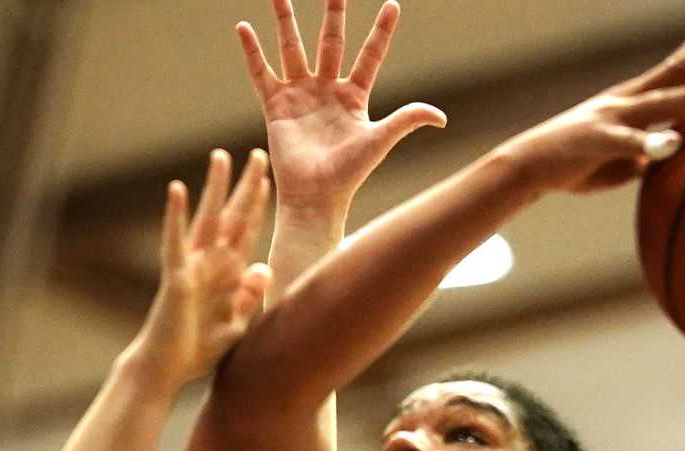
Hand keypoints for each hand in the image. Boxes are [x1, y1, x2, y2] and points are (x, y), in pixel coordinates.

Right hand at [131, 148, 274, 388]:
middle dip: (246, 187)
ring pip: (205, 219)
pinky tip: (178, 189)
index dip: (258, 207)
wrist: (167, 370)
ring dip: (214, 188)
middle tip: (259, 155)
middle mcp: (210, 263)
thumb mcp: (236, 324)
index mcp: (227, 274)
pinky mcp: (176, 276)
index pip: (246, 232)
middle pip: (232, 217)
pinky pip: (175, 241)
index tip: (269, 181)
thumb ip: (249, 297)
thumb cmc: (197, 350)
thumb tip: (265, 268)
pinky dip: (176, 216)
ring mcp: (192, 266)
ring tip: (221, 158)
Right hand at [238, 0, 443, 221]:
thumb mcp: (380, 140)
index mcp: (354, 97)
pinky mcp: (276, 106)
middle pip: (330, 41)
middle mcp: (326, 90)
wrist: (315, 197)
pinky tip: (243, 27)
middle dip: (333, 13)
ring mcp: (300, 95)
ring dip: (285, 21)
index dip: (381, 31)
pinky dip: (252, 51)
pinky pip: (261, 72)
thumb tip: (441, 117)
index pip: (370, 55)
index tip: (393, 4)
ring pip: (292, 48)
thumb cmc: (348, 174)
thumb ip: (407, 120)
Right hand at [508, 5, 684, 195]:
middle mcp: (627, 100)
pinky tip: (672, 143)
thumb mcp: (623, 158)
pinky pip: (629, 143)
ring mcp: (613, 118)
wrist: (527, 166)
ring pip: (663, 102)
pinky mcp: (598, 141)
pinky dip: (650, 143)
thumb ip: (651, 152)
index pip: (675, 67)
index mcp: (634, 100)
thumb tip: (679, 152)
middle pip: (675, 69)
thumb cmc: (577, 164)